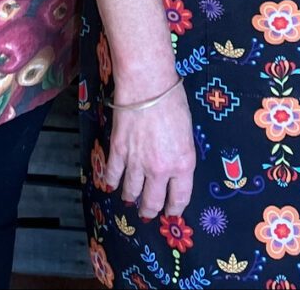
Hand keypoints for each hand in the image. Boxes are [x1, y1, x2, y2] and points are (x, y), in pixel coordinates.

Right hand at [100, 82, 195, 221]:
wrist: (148, 85)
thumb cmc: (173, 102)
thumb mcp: (188, 133)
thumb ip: (181, 155)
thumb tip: (174, 164)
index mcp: (183, 164)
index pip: (179, 198)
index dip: (175, 209)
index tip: (172, 212)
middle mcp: (160, 170)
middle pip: (153, 201)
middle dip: (151, 211)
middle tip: (149, 213)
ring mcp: (137, 163)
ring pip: (131, 192)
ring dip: (131, 198)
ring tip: (131, 201)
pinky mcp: (118, 151)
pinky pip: (113, 174)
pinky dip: (112, 182)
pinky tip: (112, 185)